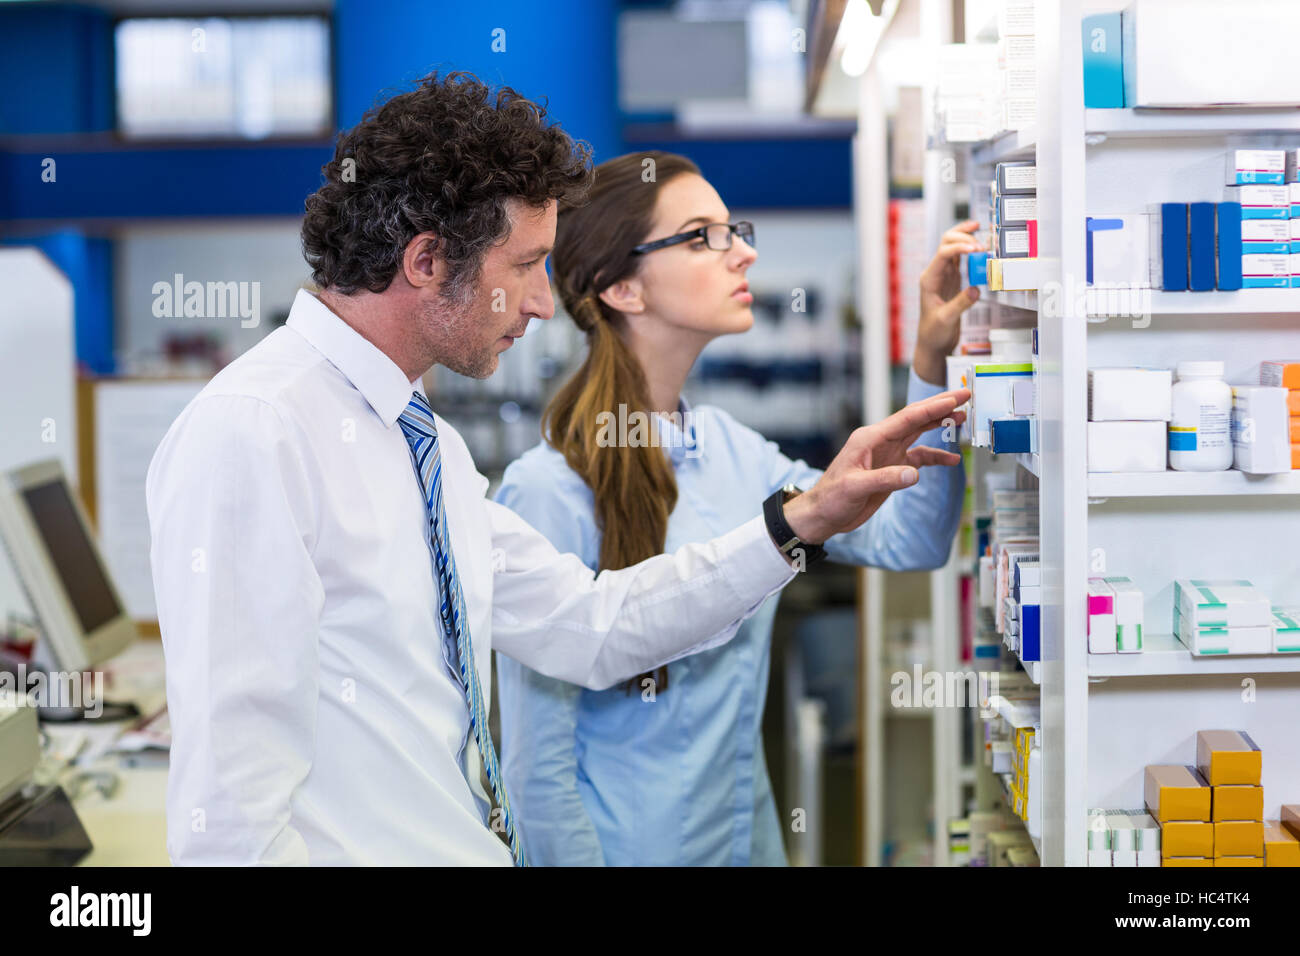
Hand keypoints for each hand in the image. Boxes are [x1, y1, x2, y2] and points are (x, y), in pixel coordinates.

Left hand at [783, 388, 969, 546]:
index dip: (933, 407)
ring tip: (963, 418)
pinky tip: (951, 460)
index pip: (907, 418)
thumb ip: (885, 479)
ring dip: (940, 426)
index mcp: (870, 438)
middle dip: (941, 407)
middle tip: (965, 395)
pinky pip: (917, 458)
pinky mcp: (891, 469)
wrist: (823, 515)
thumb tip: (915, 473)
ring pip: (918, 434)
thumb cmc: (831, 498)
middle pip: (916, 419)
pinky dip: (935, 457)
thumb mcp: (854, 488)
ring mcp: (887, 454)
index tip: (955, 398)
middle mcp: (881, 441)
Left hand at [914, 220, 984, 385]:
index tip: (976, 249)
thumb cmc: (933, 333)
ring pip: (954, 247)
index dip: (960, 247)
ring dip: (967, 239)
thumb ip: (960, 304)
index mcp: (929, 280)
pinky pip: (961, 260)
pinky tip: (981, 250)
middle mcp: (936, 274)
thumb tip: (975, 289)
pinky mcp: (953, 280)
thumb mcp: (946, 320)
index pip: (943, 254)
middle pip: (946, 243)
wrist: (932, 343)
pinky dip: (971, 252)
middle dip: (963, 237)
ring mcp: (945, 275)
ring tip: (983, 239)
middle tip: (982, 244)